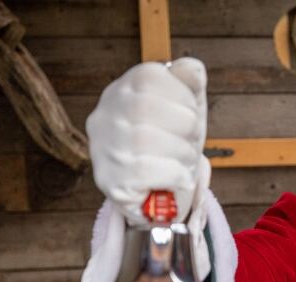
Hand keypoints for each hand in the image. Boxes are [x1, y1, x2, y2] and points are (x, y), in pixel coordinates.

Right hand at [86, 57, 209, 223]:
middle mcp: (104, 118)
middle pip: (146, 107)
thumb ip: (189, 84)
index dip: (182, 94)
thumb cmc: (172, 147)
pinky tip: (180, 178)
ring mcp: (103, 151)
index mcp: (121, 93)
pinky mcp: (111, 183)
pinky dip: (175, 174)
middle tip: (193, 141)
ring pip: (145, 139)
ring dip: (182, 152)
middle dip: (186, 125)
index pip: (148, 77)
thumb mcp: (184, 109)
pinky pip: (145, 171)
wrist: (162, 197)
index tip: (191, 112)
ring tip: (186, 160)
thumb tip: (192, 69)